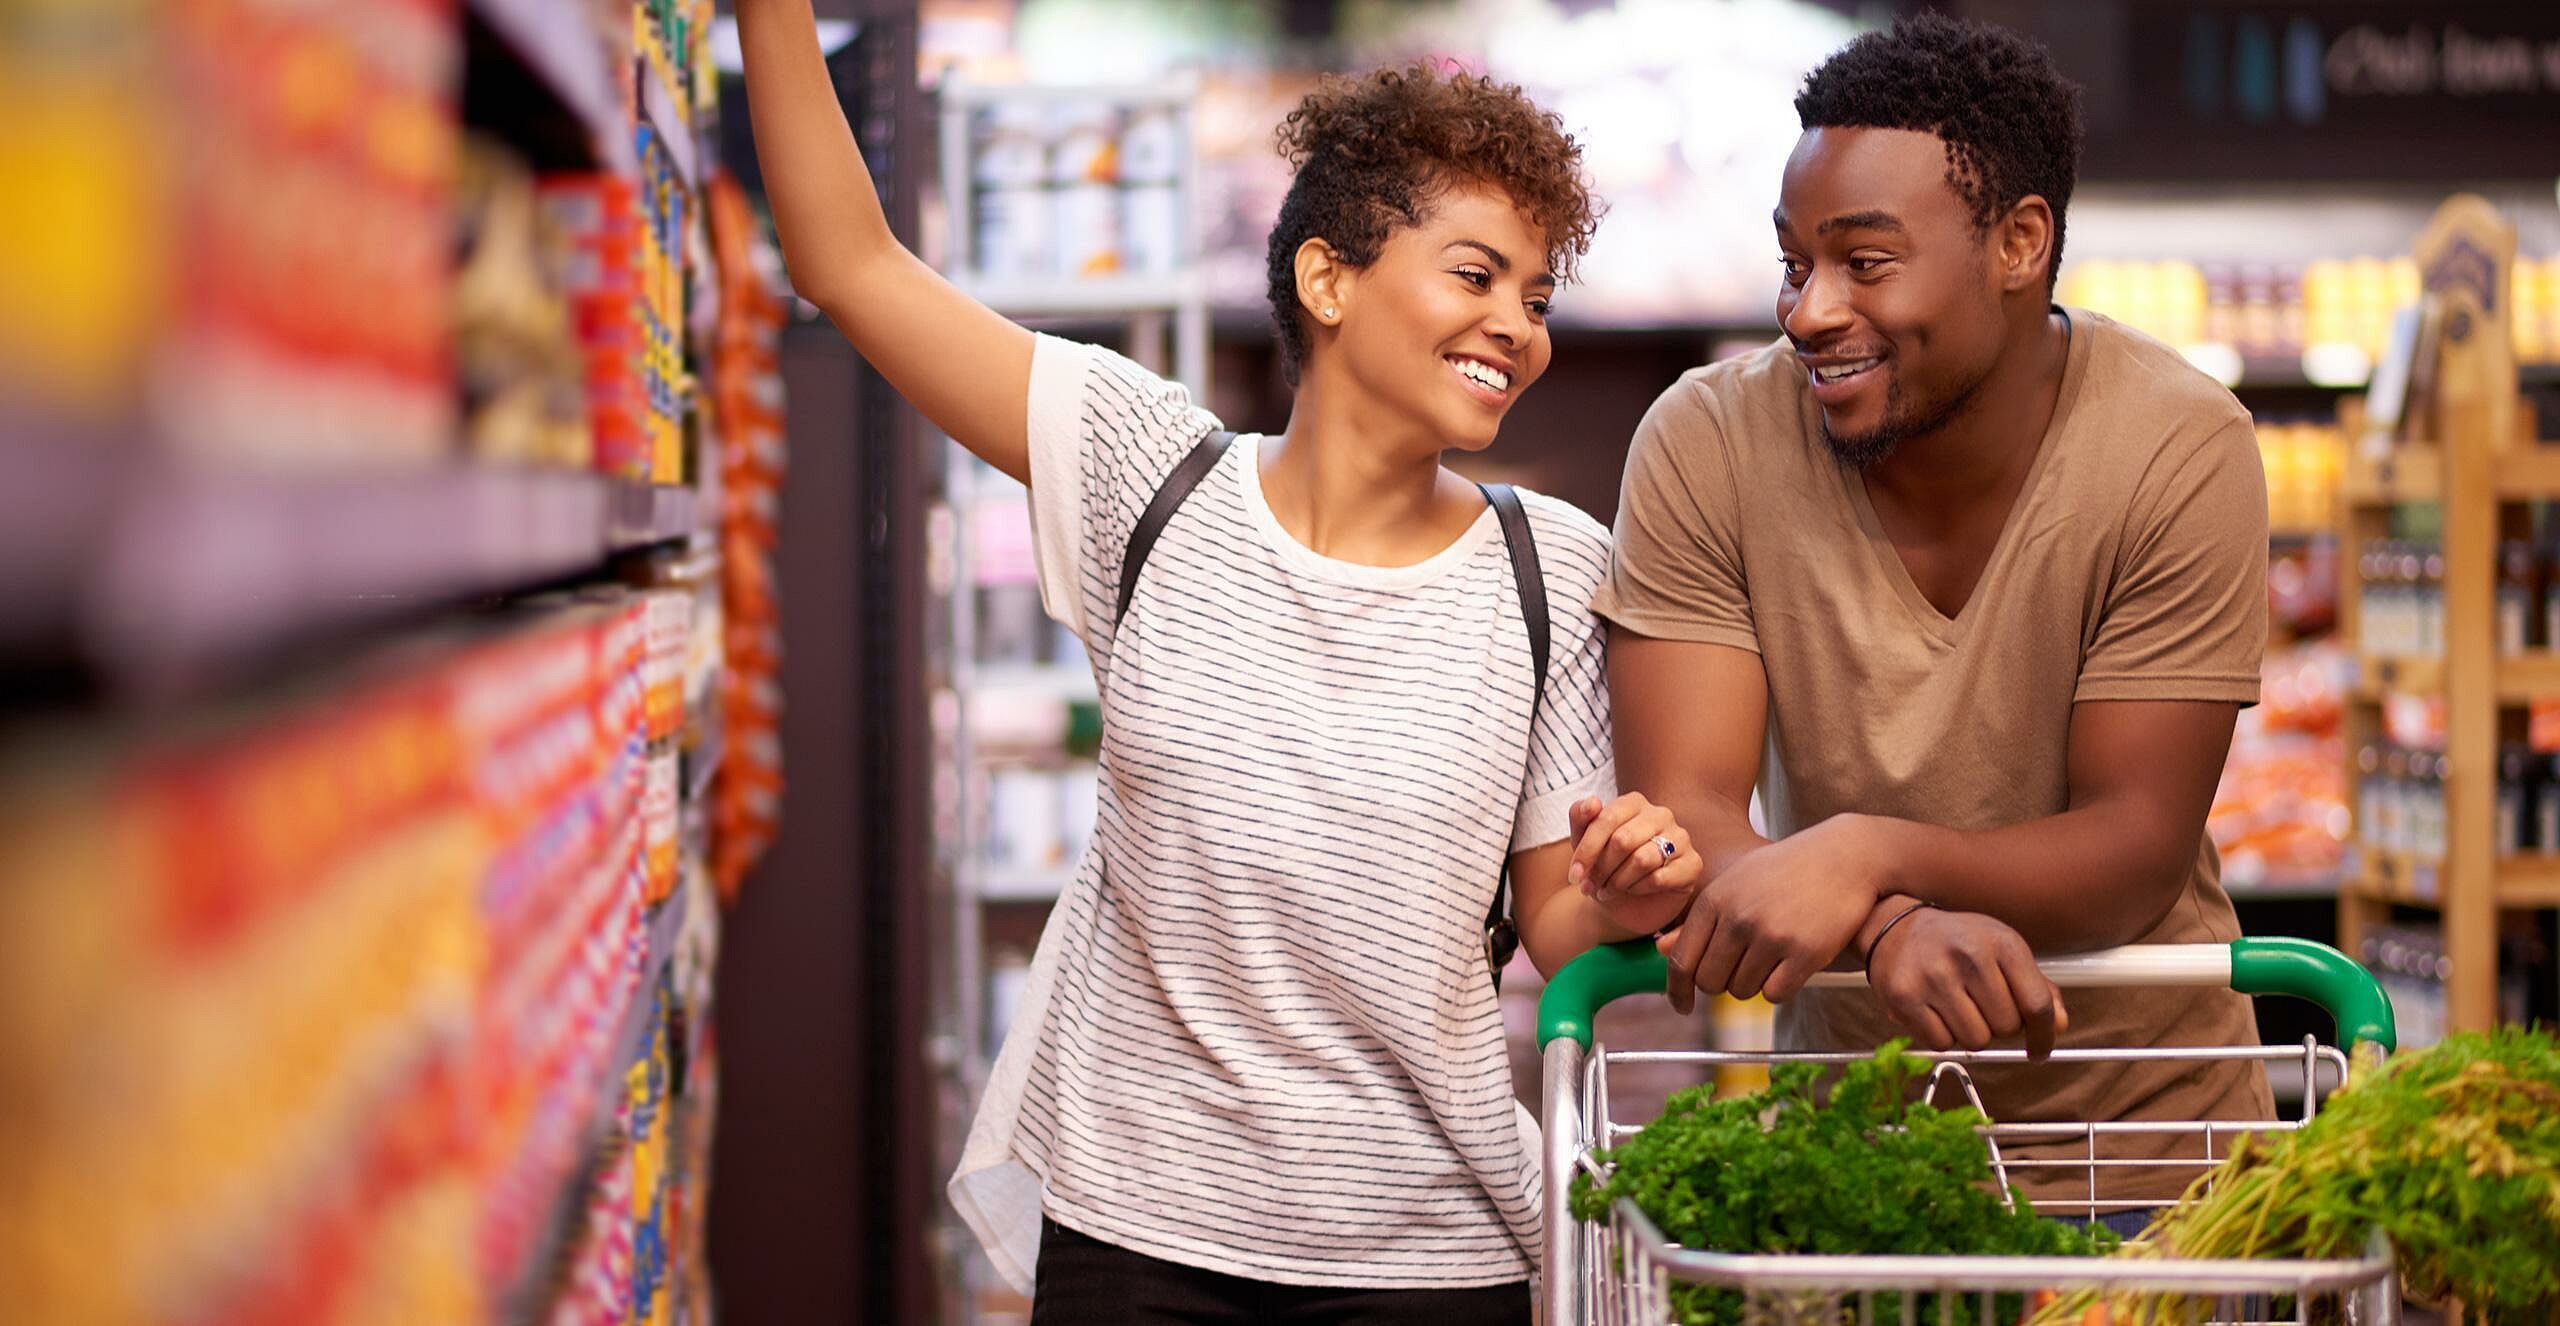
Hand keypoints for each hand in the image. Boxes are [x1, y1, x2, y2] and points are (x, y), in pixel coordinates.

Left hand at [1567, 793, 1701, 932]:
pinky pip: (1659, 878)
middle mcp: (1661, 814)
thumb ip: (1580, 818)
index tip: (1574, 876)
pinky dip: (1639, 889)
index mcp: (1634, 802)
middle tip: (1592, 886)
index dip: (1586, 850)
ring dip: (1618, 881)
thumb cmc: (1605, 868)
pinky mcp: (1693, 864)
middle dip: (1601, 869)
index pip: (1606, 819)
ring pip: (1642, 860)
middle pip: (1622, 840)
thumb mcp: (1584, 845)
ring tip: (1610, 889)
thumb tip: (1591, 802)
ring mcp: (1681, 838)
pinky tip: (1634, 891)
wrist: (1626, 904)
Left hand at [1656, 817, 1881, 1013]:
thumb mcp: (1737, 882)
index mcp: (1715, 900)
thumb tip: (1662, 952)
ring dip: (1754, 984)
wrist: (1845, 856)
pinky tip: (1791, 965)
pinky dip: (1780, 987)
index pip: (1681, 960)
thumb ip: (1702, 919)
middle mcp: (1738, 918)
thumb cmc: (1786, 870)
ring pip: (1742, 990)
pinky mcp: (1805, 952)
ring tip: (1772, 958)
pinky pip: (1775, 994)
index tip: (1681, 1006)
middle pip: (1710, 982)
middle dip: (1722, 984)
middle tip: (1742, 970)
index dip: (1677, 990)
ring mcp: (1771, 936)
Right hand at [1866, 907, 2067, 1060]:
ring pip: (1976, 1040)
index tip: (2040, 1049)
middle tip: (1982, 1008)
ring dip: (1971, 1033)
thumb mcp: (2001, 949)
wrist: (1895, 926)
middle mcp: (1968, 956)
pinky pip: (1942, 1043)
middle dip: (2000, 1026)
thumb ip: (2035, 987)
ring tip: (1958, 1008)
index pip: (2037, 1004)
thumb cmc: (1956, 941)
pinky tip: (1936, 1012)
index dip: (2044, 1035)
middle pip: (2007, 1027)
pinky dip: (1943, 1036)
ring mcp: (1934, 977)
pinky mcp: (1905, 997)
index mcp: (2001, 942)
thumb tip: (2058, 1025)